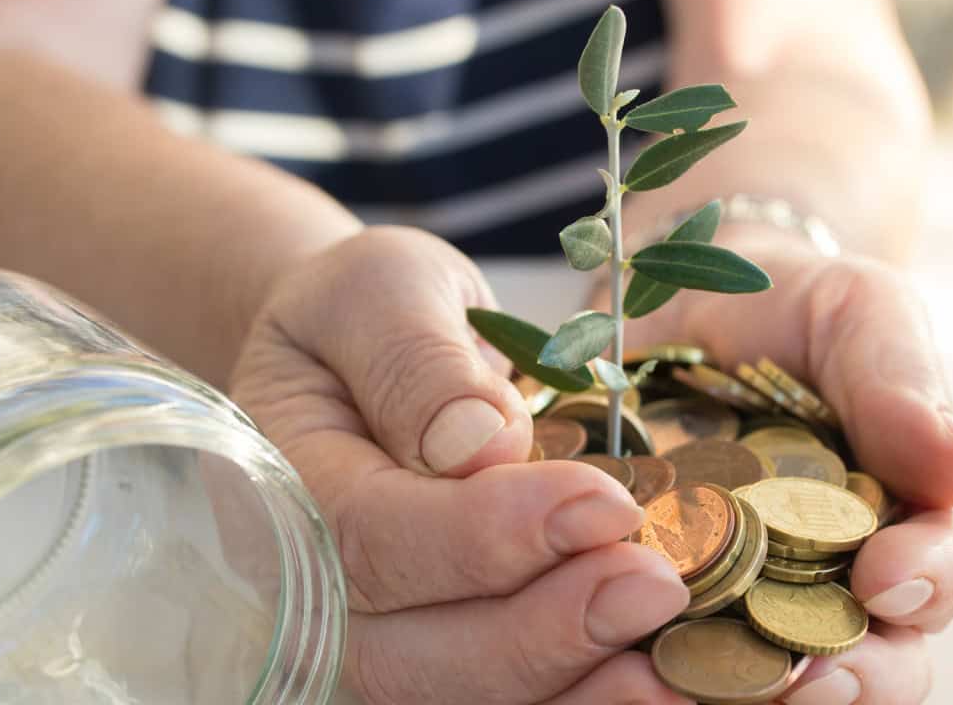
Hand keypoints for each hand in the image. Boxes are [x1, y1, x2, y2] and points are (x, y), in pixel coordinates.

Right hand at [229, 227, 695, 704]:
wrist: (361, 358)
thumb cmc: (370, 314)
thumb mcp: (384, 288)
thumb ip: (415, 358)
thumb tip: (481, 443)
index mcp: (285, 486)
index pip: (371, 540)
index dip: (486, 537)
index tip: (602, 503)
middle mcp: (311, 588)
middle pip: (407, 656)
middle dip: (540, 632)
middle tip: (654, 586)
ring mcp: (369, 637)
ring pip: (453, 701)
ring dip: (566, 690)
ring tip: (667, 665)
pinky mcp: (435, 654)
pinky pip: (497, 702)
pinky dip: (574, 704)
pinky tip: (651, 688)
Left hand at [607, 234, 952, 704]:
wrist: (681, 307)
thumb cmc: (791, 306)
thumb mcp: (856, 314)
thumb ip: (901, 385)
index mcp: (910, 511)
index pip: (947, 566)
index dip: (931, 582)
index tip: (887, 580)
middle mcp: (846, 574)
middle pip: (882, 655)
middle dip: (860, 676)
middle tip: (818, 680)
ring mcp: (761, 597)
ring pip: (786, 677)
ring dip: (767, 693)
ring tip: (733, 691)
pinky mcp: (677, 601)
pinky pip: (683, 656)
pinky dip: (674, 673)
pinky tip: (643, 667)